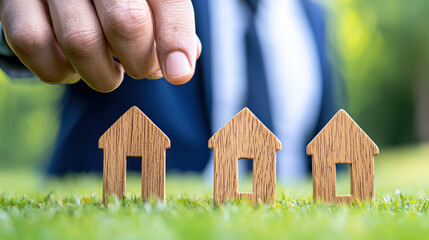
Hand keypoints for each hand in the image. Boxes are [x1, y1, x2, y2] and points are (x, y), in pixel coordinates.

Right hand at [0, 0, 200, 91]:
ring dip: (103, 75)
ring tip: (112, 74)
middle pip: (126, 22)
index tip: (179, 73)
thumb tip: (180, 66)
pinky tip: (74, 69)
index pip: (166, 2)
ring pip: (80, 41)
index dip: (175, 40)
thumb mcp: (150, 1)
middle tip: (141, 69)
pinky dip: (59, 72)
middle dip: (140, 62)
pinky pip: (33, 45)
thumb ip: (169, 25)